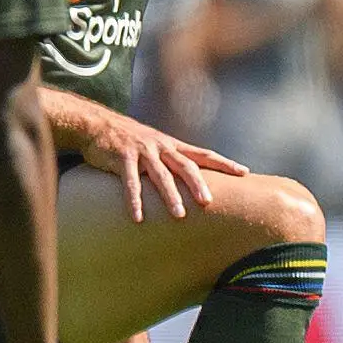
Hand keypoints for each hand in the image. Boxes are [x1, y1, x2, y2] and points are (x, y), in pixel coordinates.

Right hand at [77, 111, 246, 221]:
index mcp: (172, 146)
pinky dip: (134, 200)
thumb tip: (192, 180)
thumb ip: (172, 160)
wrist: (98, 124)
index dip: (225, 163)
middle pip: (185, 166)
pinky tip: (137, 218)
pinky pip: (129, 182)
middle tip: (208, 202)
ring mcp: (142, 152)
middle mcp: (161, 147)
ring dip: (170, 195)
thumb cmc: (130, 140)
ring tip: (178, 215)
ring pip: (160, 175)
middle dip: (198, 184)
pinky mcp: (122, 158)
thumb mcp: (156, 146)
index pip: (204, 154)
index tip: (245, 172)